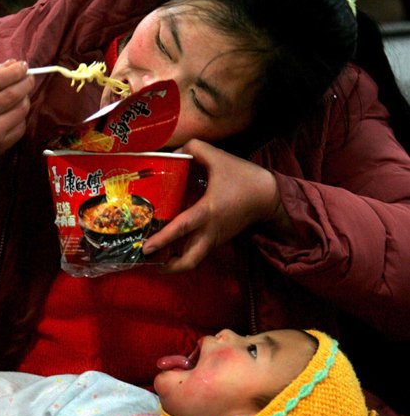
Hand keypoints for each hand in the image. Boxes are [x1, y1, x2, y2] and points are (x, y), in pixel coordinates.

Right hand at [0, 60, 33, 197]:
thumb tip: (14, 63)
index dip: (14, 72)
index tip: (23, 66)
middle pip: (11, 95)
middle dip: (25, 83)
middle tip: (29, 78)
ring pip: (20, 110)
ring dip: (26, 99)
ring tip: (22, 94)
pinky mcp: (1, 144)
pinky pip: (21, 125)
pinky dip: (22, 116)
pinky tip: (15, 112)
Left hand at [142, 139, 284, 271]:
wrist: (270, 197)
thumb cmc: (243, 177)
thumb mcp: (218, 157)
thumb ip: (193, 149)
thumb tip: (175, 151)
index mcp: (207, 211)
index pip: (181, 229)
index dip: (162, 239)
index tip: (146, 248)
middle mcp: (210, 231)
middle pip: (189, 262)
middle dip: (168, 267)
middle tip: (149, 261)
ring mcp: (215, 238)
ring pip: (193, 259)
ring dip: (174, 262)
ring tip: (155, 256)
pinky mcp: (218, 239)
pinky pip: (198, 251)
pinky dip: (183, 252)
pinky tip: (170, 245)